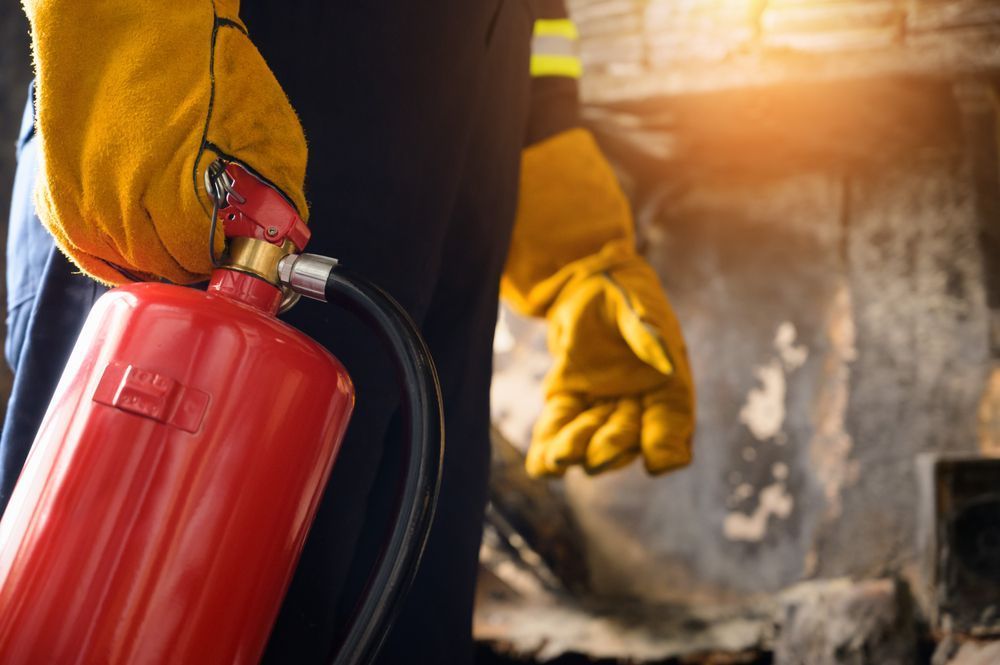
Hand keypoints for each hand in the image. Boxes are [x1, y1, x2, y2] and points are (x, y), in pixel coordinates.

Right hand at [24, 0, 306, 283]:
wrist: (131, 14)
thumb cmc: (202, 63)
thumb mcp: (267, 131)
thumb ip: (276, 192)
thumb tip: (283, 233)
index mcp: (174, 195)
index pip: (203, 262)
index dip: (228, 259)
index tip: (239, 251)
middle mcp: (120, 206)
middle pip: (165, 268)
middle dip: (195, 259)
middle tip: (213, 244)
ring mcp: (82, 201)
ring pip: (126, 264)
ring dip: (157, 258)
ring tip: (182, 239)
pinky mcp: (58, 192)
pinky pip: (87, 249)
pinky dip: (116, 253)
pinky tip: (141, 242)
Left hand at [525, 258, 694, 476]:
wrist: (584, 280)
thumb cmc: (621, 288)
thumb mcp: (635, 302)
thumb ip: (648, 332)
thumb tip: (668, 365)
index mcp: (666, 382)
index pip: (673, 423)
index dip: (667, 445)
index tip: (656, 463)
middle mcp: (637, 401)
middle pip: (629, 437)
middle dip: (611, 448)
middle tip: (593, 459)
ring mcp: (602, 403)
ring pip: (592, 436)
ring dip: (576, 449)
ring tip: (557, 459)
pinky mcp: (569, 397)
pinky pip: (562, 423)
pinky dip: (550, 443)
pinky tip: (539, 464)